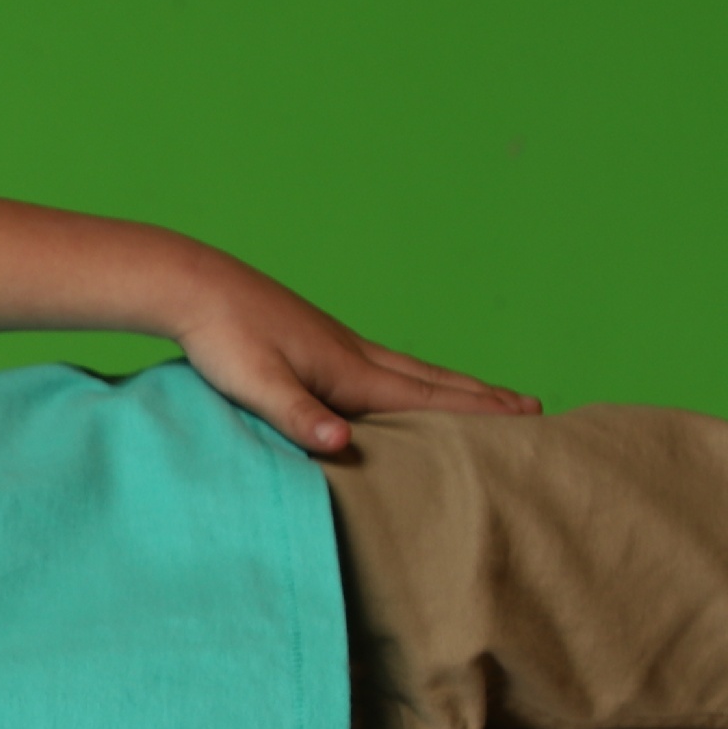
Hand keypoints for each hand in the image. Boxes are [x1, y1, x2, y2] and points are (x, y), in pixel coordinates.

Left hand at [175, 271, 538, 454]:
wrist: (194, 286)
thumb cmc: (221, 337)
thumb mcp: (255, 383)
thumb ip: (297, 416)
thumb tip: (342, 442)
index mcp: (347, 370)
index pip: (424, 399)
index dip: (474, 414)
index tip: (523, 422)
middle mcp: (353, 353)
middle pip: (433, 380)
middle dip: (483, 398)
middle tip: (533, 408)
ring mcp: (338, 343)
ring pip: (412, 369)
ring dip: (455, 384)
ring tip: (488, 395)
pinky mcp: (318, 340)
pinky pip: (385, 364)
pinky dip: (415, 376)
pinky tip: (406, 380)